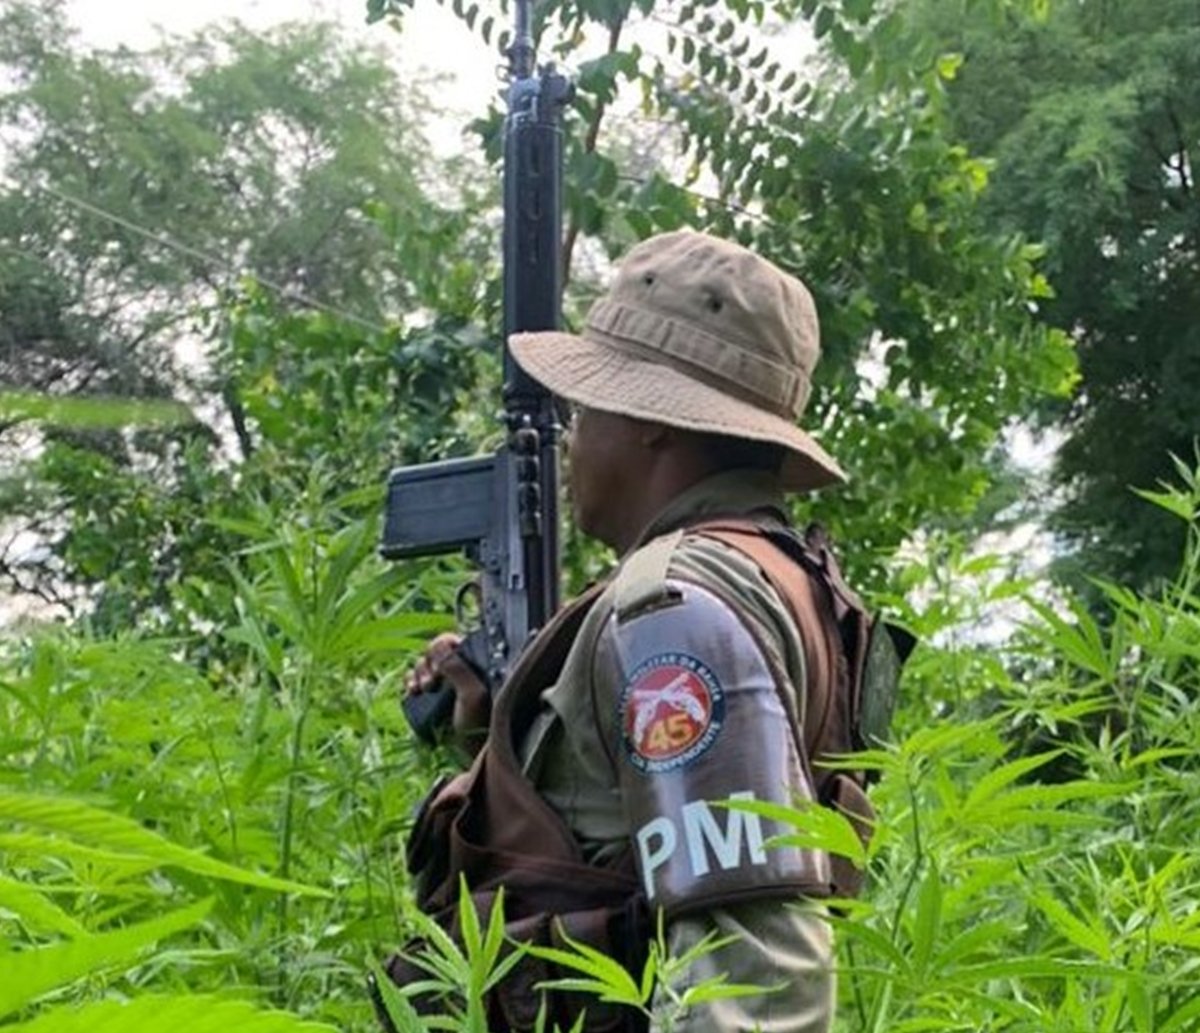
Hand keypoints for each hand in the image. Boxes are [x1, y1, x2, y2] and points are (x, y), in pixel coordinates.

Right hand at [405, 632, 490, 751]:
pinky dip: (410, 683)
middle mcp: (460, 670)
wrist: (471, 757)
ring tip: (422, 690)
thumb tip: (439, 645)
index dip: (441, 648)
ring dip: (417, 674)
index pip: (452, 642)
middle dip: (428, 665)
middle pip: (434, 653)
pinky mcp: (431, 698)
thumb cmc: (481, 727)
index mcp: (476, 663)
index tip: (438, 665)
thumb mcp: (473, 695)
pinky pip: (414, 682)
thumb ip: (457, 667)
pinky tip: (412, 692)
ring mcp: (445, 685)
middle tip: (431, 684)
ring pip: (423, 667)